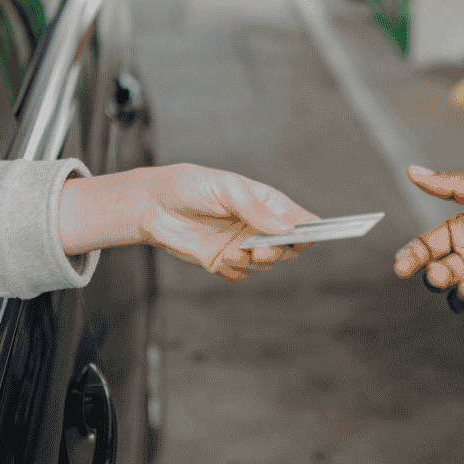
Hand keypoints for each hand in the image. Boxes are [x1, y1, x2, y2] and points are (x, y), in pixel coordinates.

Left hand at [59, 164, 317, 281]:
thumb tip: (286, 228)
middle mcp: (258, 226)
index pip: (300, 220)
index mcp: (266, 204)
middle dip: (279, 252)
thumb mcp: (226, 189)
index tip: (308, 238)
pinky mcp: (224, 262)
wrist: (153, 206)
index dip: (310, 230)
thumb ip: (256, 209)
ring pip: (266, 265)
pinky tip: (219, 257)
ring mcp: (243, 245)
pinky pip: (242, 276)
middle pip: (289, 248)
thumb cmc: (190, 187)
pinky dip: (234, 270)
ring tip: (231, 250)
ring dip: (252, 262)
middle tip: (260, 249)